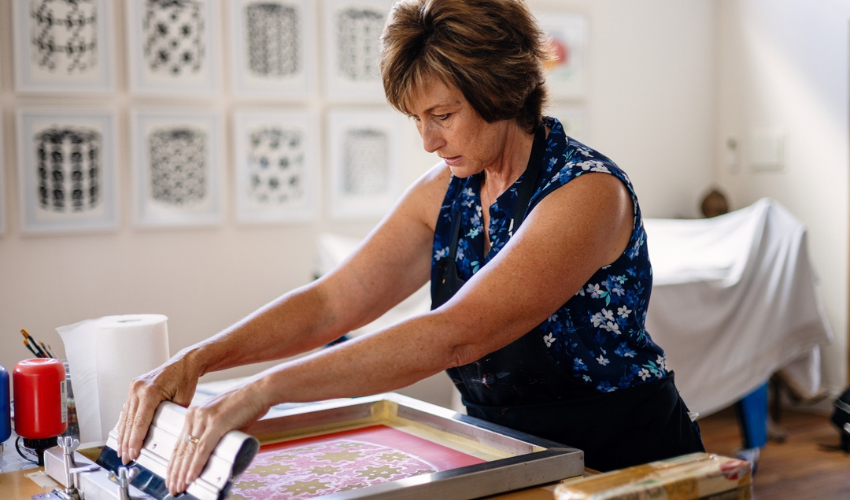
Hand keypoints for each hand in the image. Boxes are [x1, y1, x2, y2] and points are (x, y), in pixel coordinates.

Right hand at [116, 354, 201, 464]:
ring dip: (123, 435)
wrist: (185, 362)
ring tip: (121, 451)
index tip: (133, 454)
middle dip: (126, 442)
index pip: (140, 421)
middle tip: (125, 458)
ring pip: (126, 416)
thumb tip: (165, 435)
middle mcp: (138, 388)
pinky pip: (127, 409)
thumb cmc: (186, 378)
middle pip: (130, 421)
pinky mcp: (134, 388)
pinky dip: (125, 424)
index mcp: (150, 390)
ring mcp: (134, 387)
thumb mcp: (183, 399)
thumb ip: (172, 417)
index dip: (135, 440)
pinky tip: (122, 436)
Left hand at [166, 381, 267, 495]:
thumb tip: (213, 455)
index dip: (174, 462)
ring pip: (189, 451)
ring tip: (179, 488)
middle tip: (172, 487)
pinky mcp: (216, 423)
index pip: (179, 443)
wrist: (260, 391)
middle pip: (181, 448)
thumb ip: (215, 435)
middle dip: (175, 472)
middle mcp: (195, 414)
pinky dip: (196, 465)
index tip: (172, 476)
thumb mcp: (224, 420)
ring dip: (183, 473)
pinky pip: (203, 449)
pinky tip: (190, 477)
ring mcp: (205, 418)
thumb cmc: (246, 405)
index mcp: (195, 413)